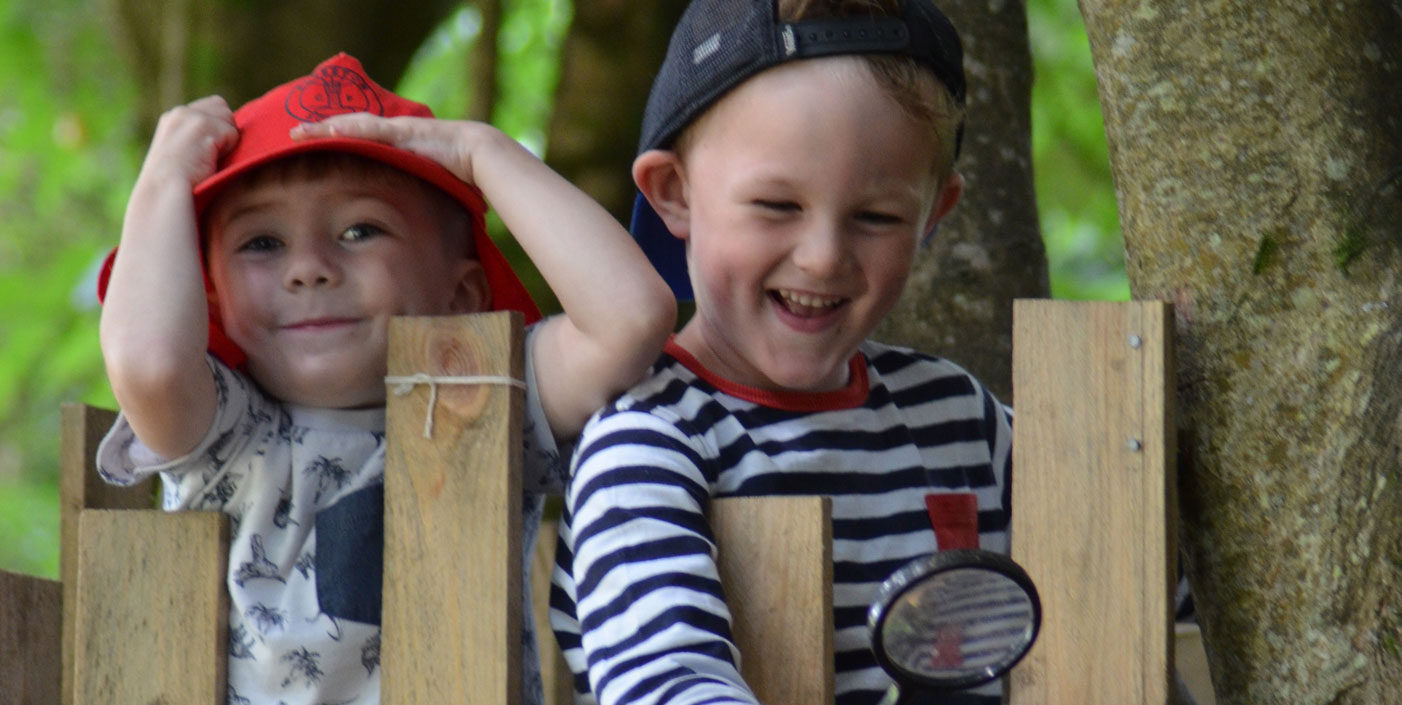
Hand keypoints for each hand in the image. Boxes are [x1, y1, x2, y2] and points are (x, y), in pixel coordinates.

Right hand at [139, 95, 238, 188]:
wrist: (163, 194)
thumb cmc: (176, 186)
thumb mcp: (182, 156)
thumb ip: (198, 141)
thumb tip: (226, 138)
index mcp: (172, 119)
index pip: (212, 106)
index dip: (219, 127)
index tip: (209, 151)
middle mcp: (179, 113)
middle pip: (222, 107)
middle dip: (225, 130)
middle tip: (210, 157)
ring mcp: (190, 116)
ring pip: (229, 119)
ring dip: (227, 141)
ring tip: (208, 160)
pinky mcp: (202, 124)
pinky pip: (233, 133)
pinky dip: (228, 150)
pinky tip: (209, 163)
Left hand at [290, 113, 503, 186]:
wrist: (481, 158)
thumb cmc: (461, 176)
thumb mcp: (429, 186)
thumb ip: (416, 194)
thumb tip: (414, 221)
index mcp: (395, 145)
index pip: (358, 140)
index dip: (334, 141)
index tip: (311, 147)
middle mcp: (392, 133)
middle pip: (348, 128)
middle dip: (320, 130)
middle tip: (291, 134)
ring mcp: (396, 130)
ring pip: (351, 125)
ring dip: (323, 128)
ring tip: (296, 132)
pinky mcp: (401, 131)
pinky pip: (368, 128)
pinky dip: (346, 129)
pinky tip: (325, 130)